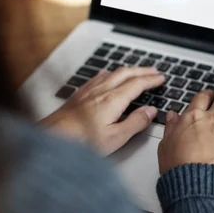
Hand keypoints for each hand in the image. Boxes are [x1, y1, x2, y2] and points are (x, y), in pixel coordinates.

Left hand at [41, 67, 163, 155]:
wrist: (52, 138)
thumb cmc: (81, 142)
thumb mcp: (115, 137)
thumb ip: (135, 123)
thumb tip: (151, 112)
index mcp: (114, 100)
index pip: (138, 84)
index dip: (151, 80)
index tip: (161, 78)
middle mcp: (102, 90)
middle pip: (127, 73)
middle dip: (143, 70)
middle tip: (154, 71)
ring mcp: (89, 90)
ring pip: (113, 72)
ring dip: (128, 70)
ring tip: (136, 71)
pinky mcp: (79, 94)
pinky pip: (99, 76)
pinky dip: (110, 73)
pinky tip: (107, 74)